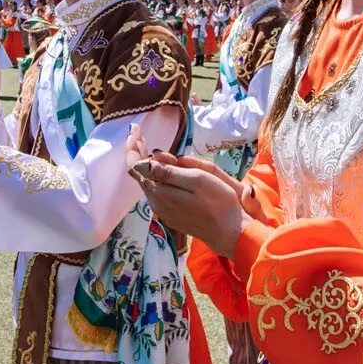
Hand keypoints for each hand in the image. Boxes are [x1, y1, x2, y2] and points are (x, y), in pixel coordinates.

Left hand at [130, 126, 245, 257]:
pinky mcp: (170, 214)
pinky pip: (156, 191)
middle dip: (137, 153)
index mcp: (160, 191)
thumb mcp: (197, 180)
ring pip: (147, 182)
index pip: (136, 166)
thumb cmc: (218, 202)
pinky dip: (155, 176)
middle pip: (139, 174)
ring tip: (147, 146)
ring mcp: (162, 210)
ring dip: (146, 164)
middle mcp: (156, 202)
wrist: (229, 233)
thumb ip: (169, 171)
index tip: (135, 130)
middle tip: (138, 133)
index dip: (133, 147)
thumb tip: (144, 162)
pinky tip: (161, 168)